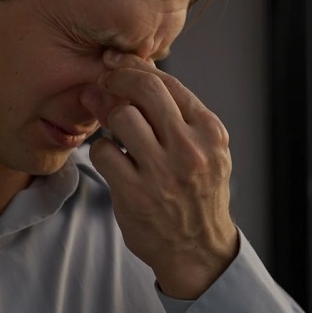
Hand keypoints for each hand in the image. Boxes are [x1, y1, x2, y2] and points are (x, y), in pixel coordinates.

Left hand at [80, 51, 238, 299]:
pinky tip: (111, 159)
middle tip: (104, 82)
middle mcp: (190, 150)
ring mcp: (162, 173)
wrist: (198, 249)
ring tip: (114, 131)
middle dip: (118, 79)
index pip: (169, 83)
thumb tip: (131, 71)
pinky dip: (101, 151)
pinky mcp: (135, 194)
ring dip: (109, 118)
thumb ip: (175, 114)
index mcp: (210, 132)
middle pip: (144, 90)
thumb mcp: (203, 148)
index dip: (137, 67)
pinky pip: (103, 151)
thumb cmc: (196, 192)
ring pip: (121, 117)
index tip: (117, 63)